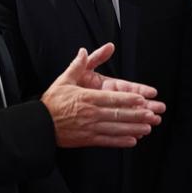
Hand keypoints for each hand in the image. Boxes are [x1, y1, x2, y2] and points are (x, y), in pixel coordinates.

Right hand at [41, 43, 165, 147]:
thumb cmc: (52, 103)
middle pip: (118, 114)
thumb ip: (77, 66)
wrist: (39, 126)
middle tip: (152, 115)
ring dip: (133, 128)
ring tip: (147, 128)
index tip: (142, 99)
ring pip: (116, 128)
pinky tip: (132, 141)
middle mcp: (91, 113)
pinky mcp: (87, 139)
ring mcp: (90, 128)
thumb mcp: (63, 80)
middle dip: (137, 115)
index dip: (129, 99)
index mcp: (87, 98)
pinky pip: (107, 141)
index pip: (112, 98)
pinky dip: (120, 141)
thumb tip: (84, 51)